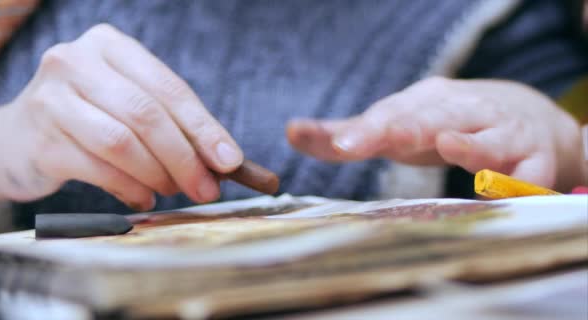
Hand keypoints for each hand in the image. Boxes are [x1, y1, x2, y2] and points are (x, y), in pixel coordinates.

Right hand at [0, 24, 242, 209]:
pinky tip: (144, 198)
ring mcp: (52, 98)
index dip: (204, 127)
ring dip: (158, 174)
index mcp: (110, 46)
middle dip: (185, 157)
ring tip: (173, 190)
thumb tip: (221, 161)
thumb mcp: (129, 106)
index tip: (231, 161)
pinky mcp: (40, 138)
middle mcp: (76, 62)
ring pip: (122, 142)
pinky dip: (130, 189)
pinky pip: (98, 170)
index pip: (169, 88)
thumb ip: (172, 124)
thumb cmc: (89, 120)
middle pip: (146, 114)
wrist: (18, 140)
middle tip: (207, 189)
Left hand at [287, 77, 584, 190]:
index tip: (337, 143)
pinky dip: (518, 179)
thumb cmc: (448, 124)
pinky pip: (529, 171)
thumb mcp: (401, 124)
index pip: (390, 113)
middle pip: (430, 118)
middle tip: (360, 141)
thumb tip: (293, 132)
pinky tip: (501, 186)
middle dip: (398, 129)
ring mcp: (502, 132)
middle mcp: (461, 111)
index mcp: (424, 104)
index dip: (364, 129)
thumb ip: (352, 132)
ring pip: (485, 138)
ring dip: (467, 143)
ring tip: (446, 144)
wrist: (527, 117)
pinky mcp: (536, 156)